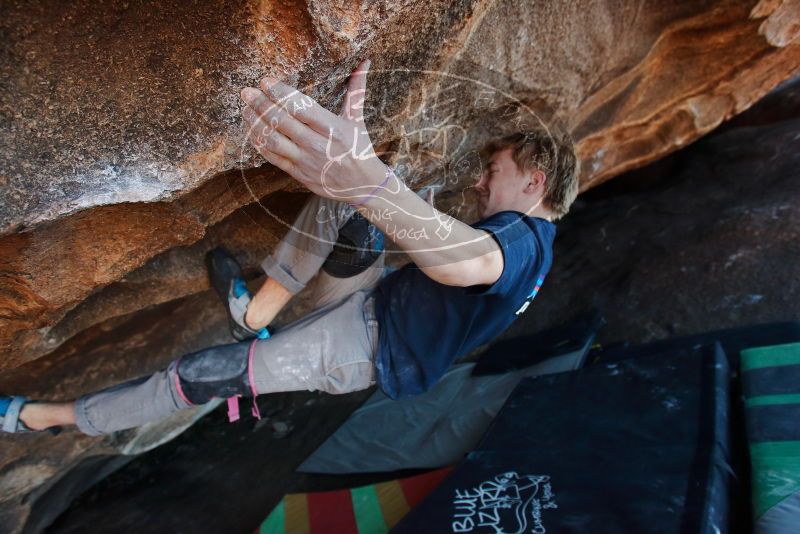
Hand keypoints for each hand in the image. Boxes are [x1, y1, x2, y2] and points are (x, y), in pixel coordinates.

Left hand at [240, 60, 389, 202]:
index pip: (301, 107)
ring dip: (256, 124)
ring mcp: (306, 161)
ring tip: (245, 109)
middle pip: (283, 122)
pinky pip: (273, 157)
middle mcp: (317, 144)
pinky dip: (260, 143)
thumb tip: (365, 61)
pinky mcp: (298, 174)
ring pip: (274, 140)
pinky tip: (252, 129)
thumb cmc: (359, 148)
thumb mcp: (358, 119)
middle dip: (261, 105)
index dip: (280, 93)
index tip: (265, 80)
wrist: (363, 186)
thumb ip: (357, 89)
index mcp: (332, 128)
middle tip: (246, 92)